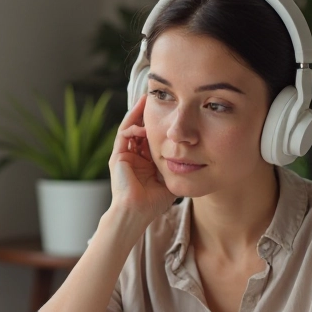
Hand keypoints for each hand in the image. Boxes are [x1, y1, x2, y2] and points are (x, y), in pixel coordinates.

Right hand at [109, 96, 176, 226]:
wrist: (137, 212)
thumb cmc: (153, 203)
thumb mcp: (169, 181)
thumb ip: (177, 169)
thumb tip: (194, 161)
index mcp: (144, 162)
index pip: (150, 137)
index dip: (158, 125)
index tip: (168, 112)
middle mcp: (133, 156)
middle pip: (139, 129)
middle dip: (146, 114)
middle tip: (154, 98)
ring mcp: (124, 156)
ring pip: (130, 128)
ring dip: (137, 114)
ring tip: (145, 101)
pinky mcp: (117, 156)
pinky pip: (124, 135)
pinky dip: (132, 126)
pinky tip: (142, 122)